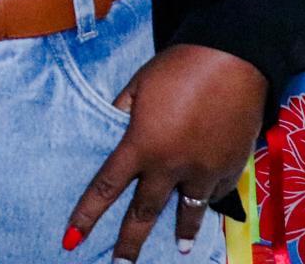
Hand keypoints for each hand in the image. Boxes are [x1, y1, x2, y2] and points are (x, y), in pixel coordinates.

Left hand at [64, 44, 265, 259]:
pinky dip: (211, 198)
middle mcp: (171, 166)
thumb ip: (122, 111)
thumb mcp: (138, 86)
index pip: (105, 188)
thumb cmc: (178, 67)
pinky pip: (218, 191)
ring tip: (180, 249)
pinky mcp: (232, 166)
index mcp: (141, 145)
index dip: (86, 216)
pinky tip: (208, 204)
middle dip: (130, 242)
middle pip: (144, 212)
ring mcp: (204, 170)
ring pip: (188, 210)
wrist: (233, 59)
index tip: (71, 239)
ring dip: (182, 232)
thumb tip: (112, 125)